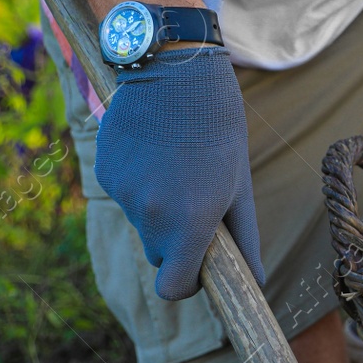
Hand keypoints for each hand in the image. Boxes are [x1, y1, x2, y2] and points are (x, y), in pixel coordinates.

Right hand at [94, 47, 264, 299]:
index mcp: (191, 222)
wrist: (179, 75)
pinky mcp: (105, 172)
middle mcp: (151, 213)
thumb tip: (258, 284)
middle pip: (158, 255)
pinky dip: (139, 184)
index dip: (186, 283)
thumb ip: (246, 241)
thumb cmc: (222, 133)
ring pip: (141, 223)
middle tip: (197, 204)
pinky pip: (124, 196)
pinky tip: (156, 153)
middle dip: (176, 242)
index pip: (172, 287)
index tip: (198, 269)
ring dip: (159, 208)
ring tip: (179, 168)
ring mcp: (123, 193)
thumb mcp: (242, 188)